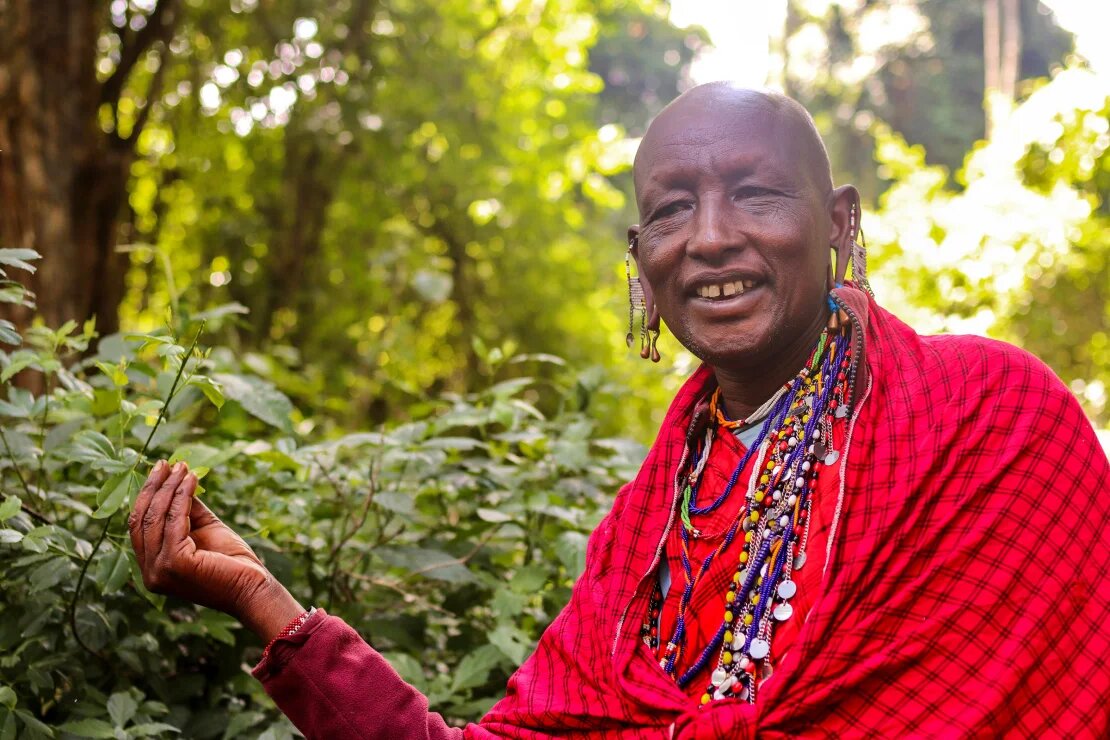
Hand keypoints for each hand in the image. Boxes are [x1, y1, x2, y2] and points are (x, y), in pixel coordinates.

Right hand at [128, 460, 303, 641]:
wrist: (254, 588)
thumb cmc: (232, 562)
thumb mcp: (204, 529)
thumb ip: (186, 509)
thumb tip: (177, 479)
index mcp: (152, 567)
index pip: (139, 526)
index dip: (147, 496)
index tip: (161, 470)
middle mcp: (150, 572)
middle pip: (142, 520)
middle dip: (154, 488)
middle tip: (166, 463)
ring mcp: (159, 570)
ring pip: (157, 517)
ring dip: (170, 488)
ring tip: (183, 467)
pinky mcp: (175, 564)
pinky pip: (175, 520)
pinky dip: (182, 496)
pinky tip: (192, 480)